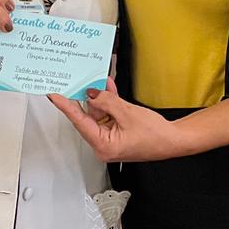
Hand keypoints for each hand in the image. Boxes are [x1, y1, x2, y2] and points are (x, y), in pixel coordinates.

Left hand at [49, 80, 195, 162]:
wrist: (174, 140)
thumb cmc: (155, 136)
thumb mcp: (127, 113)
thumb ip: (106, 102)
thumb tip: (91, 94)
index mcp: (102, 146)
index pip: (78, 122)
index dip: (66, 106)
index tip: (54, 95)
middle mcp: (103, 146)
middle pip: (88, 117)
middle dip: (88, 98)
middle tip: (82, 82)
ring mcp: (110, 140)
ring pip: (98, 114)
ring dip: (101, 98)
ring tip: (101, 82)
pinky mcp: (117, 134)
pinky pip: (108, 115)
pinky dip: (109, 103)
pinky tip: (109, 89)